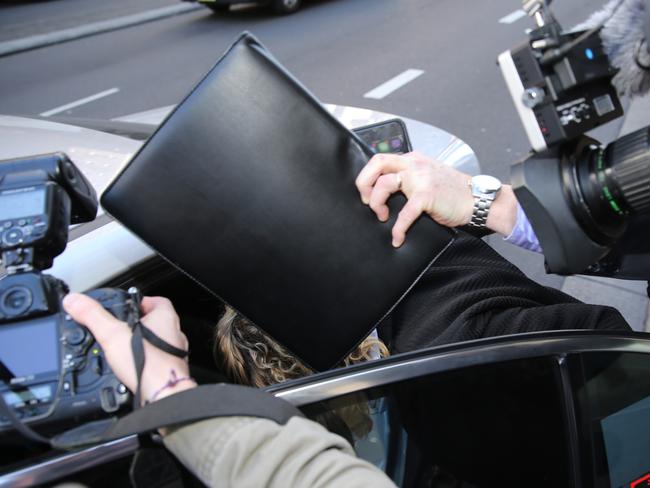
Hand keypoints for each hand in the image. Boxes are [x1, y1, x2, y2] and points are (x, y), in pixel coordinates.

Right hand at [62, 293, 195, 404]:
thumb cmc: (148, 363)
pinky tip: (133, 366)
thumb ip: (93, 316)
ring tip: (125, 348)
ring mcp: (174, 352)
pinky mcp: (171, 369)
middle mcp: (174, 333)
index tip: (127, 305)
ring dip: (143, 344)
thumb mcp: (112, 334)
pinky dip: (146, 361)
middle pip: (156, 322)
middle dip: (138, 324)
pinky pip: (158, 360)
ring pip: (158, 342)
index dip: (140, 302)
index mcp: (164, 317)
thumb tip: (75, 301)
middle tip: (122, 328)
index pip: (155, 301)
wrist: (163, 392)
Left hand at [355, 152, 473, 246]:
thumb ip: (408, 178)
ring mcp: (421, 178)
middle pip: (377, 163)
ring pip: (384, 184)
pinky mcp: (427, 195)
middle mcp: (414, 164)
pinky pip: (404, 213)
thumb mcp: (427, 176)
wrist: (478, 200)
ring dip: (376, 203)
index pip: (380, 159)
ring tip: (382, 216)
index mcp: (412, 159)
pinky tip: (397, 237)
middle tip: (365, 201)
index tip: (366, 193)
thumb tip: (383, 192)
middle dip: (364, 183)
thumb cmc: (454, 192)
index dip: (368, 176)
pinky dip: (398, 228)